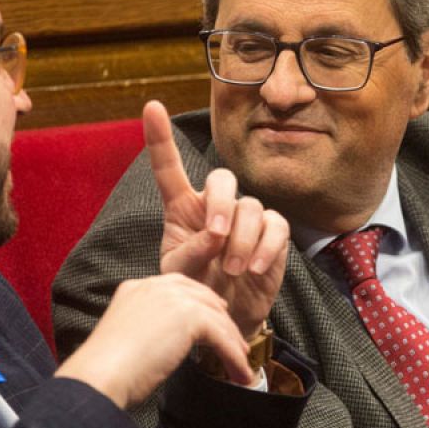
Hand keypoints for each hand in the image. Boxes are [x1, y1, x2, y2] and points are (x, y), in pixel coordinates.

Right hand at [56, 273, 252, 402]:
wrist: (98, 376)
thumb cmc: (106, 370)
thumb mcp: (129, 337)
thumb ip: (151, 329)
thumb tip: (176, 341)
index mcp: (137, 288)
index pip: (181, 288)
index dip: (203, 303)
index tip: (217, 319)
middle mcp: (155, 287)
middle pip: (203, 299)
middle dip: (223, 322)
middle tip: (238, 343)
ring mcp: (172, 299)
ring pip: (216, 319)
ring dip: (233, 344)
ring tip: (242, 365)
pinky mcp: (188, 317)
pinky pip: (221, 337)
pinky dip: (234, 358)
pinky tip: (240, 374)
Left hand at [145, 100, 289, 339]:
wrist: (226, 320)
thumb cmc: (196, 290)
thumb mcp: (178, 276)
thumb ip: (190, 252)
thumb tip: (217, 235)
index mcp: (183, 209)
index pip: (169, 168)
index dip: (160, 138)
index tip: (151, 107)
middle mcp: (216, 206)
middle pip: (222, 178)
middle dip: (220, 204)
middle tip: (216, 237)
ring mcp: (247, 218)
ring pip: (251, 206)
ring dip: (242, 240)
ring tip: (232, 270)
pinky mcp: (273, 235)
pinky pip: (276, 226)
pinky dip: (266, 247)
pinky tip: (254, 268)